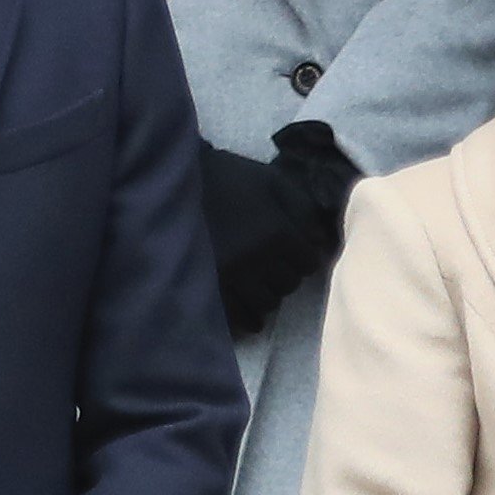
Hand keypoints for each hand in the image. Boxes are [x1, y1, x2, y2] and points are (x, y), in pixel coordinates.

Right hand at [195, 123, 359, 336]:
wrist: (177, 185)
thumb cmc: (228, 178)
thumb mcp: (270, 179)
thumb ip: (301, 205)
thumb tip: (318, 236)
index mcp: (277, 232)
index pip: (308, 262)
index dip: (306, 256)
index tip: (297, 251)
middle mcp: (259, 260)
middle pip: (289, 284)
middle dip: (287, 273)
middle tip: (277, 265)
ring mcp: (235, 278)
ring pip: (268, 302)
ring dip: (269, 293)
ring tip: (261, 281)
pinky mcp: (213, 289)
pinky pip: (241, 316)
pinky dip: (250, 315)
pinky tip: (249, 304)